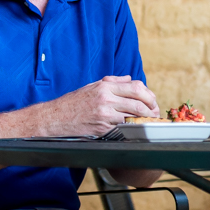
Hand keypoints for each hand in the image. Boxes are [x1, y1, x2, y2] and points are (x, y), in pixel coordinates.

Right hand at [34, 76, 159, 135]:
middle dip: (151, 109)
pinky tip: (136, 130)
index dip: (149, 95)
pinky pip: (123, 128)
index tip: (153, 101)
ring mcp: (104, 115)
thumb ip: (112, 82)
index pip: (136, 87)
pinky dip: (132, 129)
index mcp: (105, 87)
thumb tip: (129, 79)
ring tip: (149, 122)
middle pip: (139, 102)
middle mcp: (106, 99)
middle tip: (155, 113)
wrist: (54, 118)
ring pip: (133, 116)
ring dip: (145, 120)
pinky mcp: (102, 129)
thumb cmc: (73, 103)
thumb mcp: (92, 86)